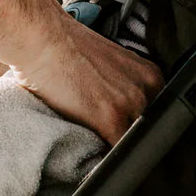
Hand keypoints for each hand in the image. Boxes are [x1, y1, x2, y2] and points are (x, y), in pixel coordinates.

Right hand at [0, 0, 164, 144]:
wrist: (41, 36)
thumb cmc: (62, 45)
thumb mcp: (106, 64)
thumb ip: (120, 87)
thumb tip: (118, 114)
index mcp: (148, 74)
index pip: (153, 115)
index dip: (134, 125)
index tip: (120, 131)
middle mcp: (146, 88)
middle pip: (145, 130)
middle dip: (125, 137)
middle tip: (102, 140)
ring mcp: (131, 103)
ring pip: (131, 143)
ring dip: (113, 149)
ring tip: (91, 145)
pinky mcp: (111, 118)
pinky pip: (115, 153)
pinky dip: (102, 159)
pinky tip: (87, 155)